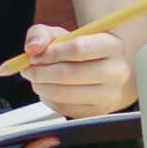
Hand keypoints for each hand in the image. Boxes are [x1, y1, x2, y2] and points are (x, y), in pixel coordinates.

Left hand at [16, 24, 136, 117]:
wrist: (101, 74)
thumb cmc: (80, 52)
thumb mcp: (62, 35)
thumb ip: (42, 34)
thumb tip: (33, 48)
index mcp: (112, 45)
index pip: (79, 48)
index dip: (51, 53)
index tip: (35, 55)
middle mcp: (117, 71)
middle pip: (69, 73)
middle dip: (41, 72)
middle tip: (29, 69)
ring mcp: (110, 95)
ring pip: (64, 93)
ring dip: (41, 86)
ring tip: (36, 79)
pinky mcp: (98, 112)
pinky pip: (64, 108)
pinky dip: (48, 99)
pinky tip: (48, 89)